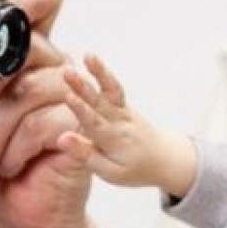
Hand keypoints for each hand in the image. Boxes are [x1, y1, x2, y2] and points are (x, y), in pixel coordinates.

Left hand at [0, 0, 105, 227]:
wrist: (13, 220)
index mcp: (25, 67)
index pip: (30, 20)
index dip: (27, 0)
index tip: (4, 1)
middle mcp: (53, 77)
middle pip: (25, 50)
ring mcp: (73, 103)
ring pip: (31, 90)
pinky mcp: (84, 133)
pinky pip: (48, 122)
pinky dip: (18, 148)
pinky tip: (11, 166)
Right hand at [57, 54, 196, 198]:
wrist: (165, 158)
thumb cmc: (134, 168)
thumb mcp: (109, 171)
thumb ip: (85, 154)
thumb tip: (61, 138)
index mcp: (114, 141)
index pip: (94, 123)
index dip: (80, 109)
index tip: (68, 96)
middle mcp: (120, 122)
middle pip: (99, 101)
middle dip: (83, 86)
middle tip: (67, 72)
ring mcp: (124, 110)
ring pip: (111, 89)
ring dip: (99, 72)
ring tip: (88, 56)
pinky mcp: (124, 104)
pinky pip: (113, 87)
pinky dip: (103, 73)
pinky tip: (91, 59)